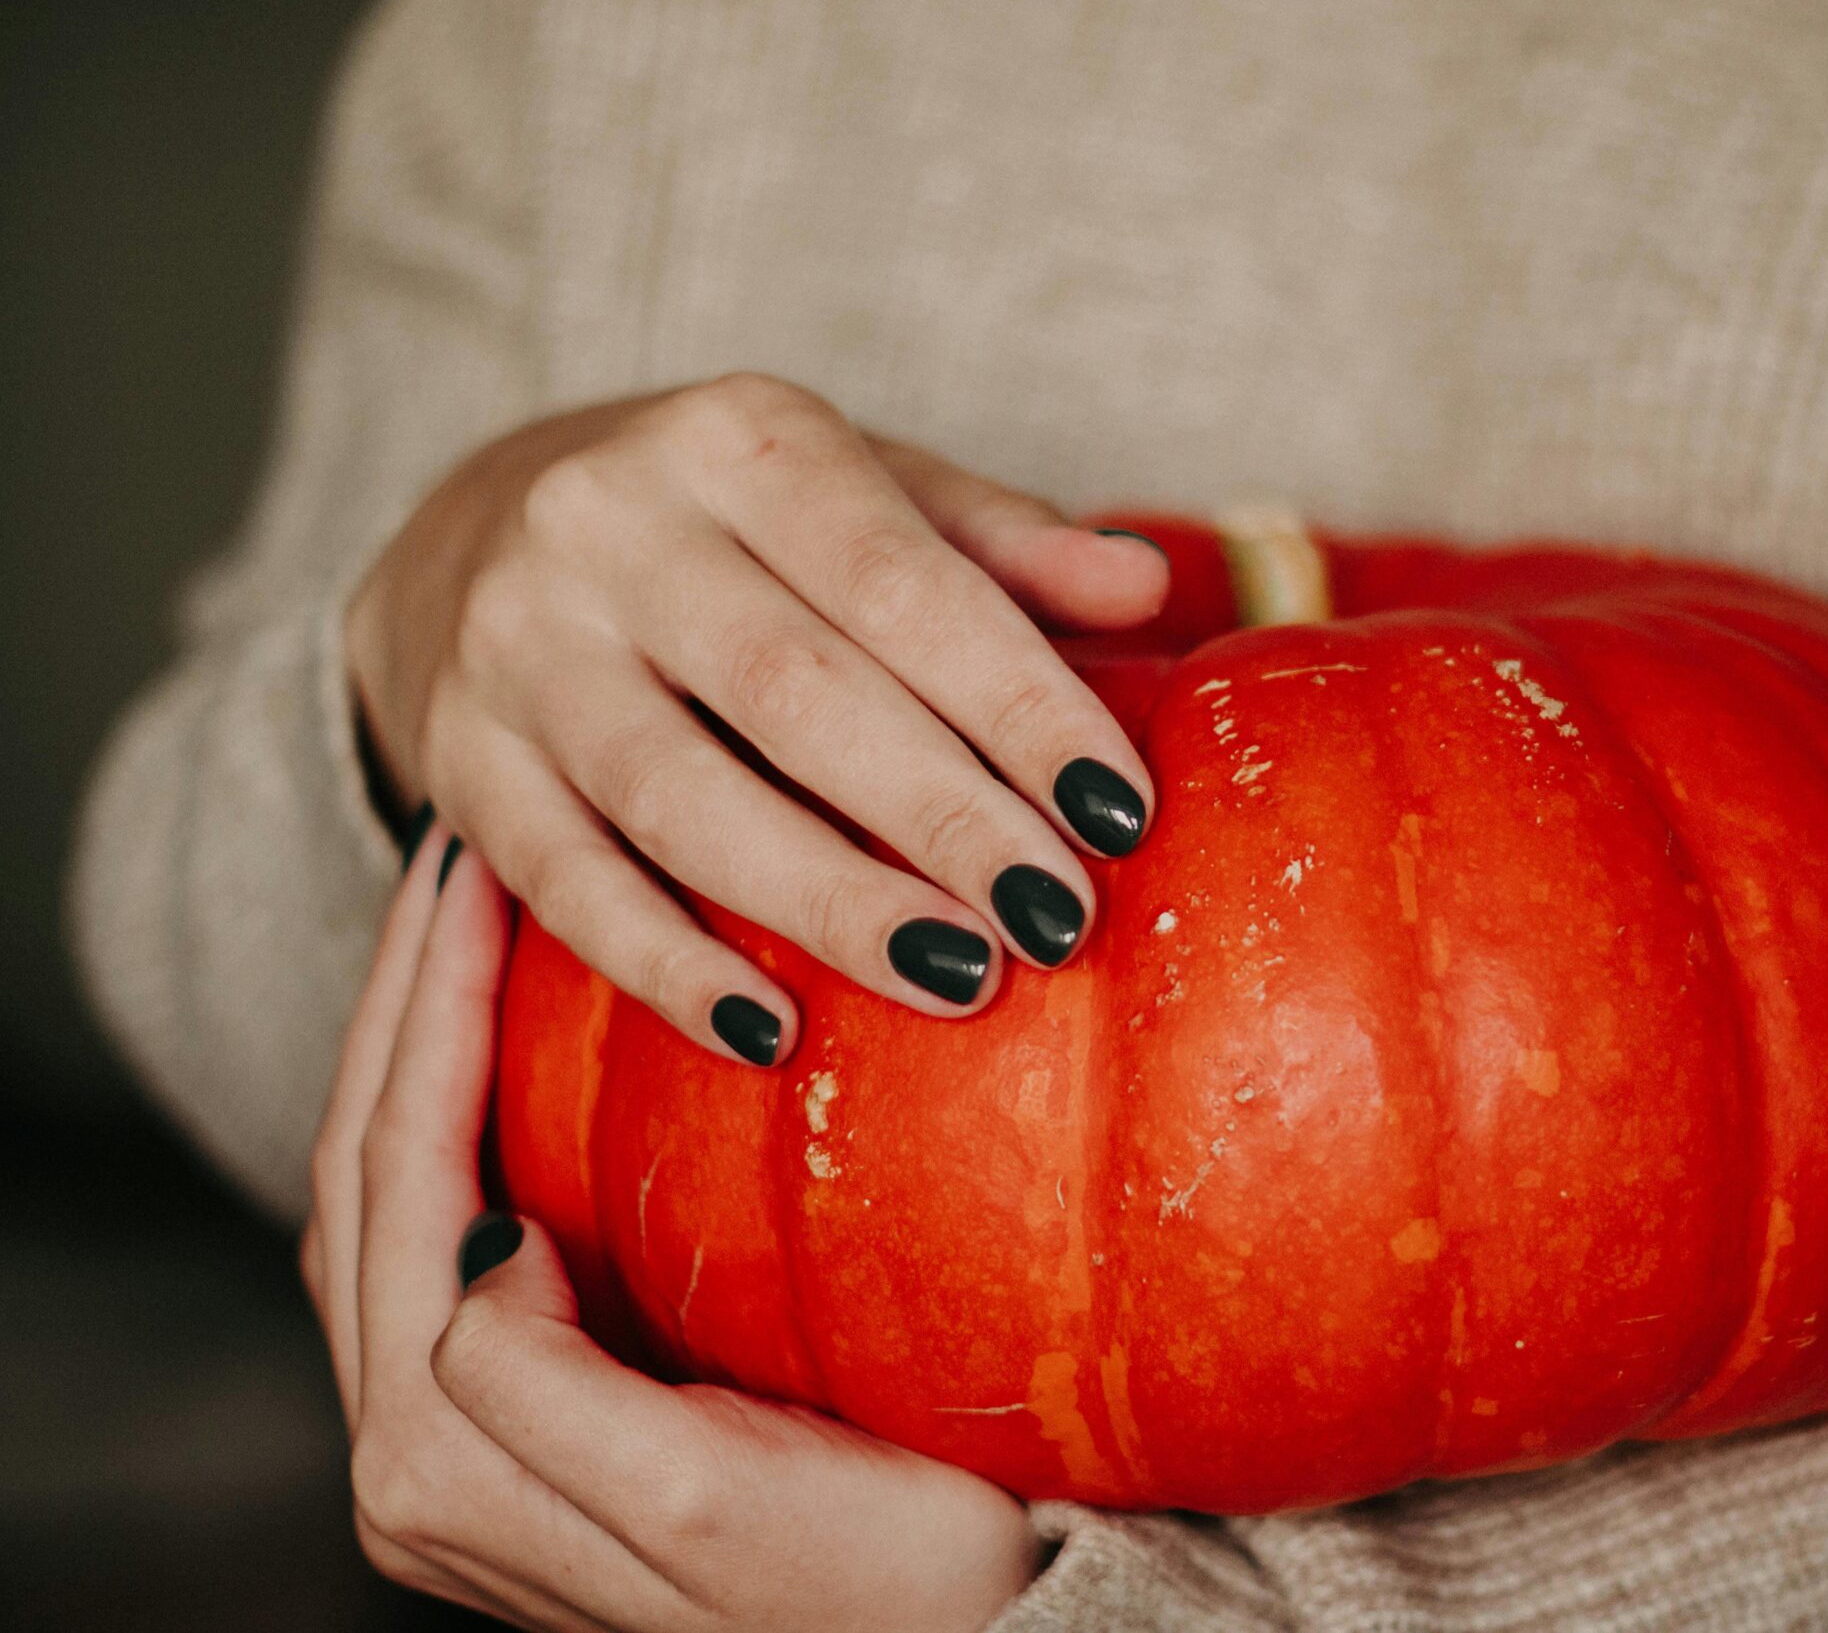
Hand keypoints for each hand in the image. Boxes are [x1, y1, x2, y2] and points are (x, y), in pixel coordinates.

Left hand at [301, 827, 1042, 1630]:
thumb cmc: (870, 1580)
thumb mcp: (697, 1504)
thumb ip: (535, 1395)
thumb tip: (480, 1239)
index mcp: (436, 1466)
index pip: (394, 1188)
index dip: (426, 1018)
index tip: (480, 871)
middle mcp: (424, 1460)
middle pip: (370, 1182)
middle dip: (404, 1009)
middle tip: (464, 855)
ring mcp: (477, 1443)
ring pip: (403, 1204)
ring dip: (426, 1054)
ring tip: (479, 921)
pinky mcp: (541, 1422)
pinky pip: (462, 1237)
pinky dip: (475, 1117)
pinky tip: (532, 1042)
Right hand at [346, 373, 1167, 1063]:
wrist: (479, 531)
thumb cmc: (739, 529)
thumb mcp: (867, 494)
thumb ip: (1000, 543)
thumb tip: (1147, 585)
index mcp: (738, 438)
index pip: (903, 582)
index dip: (1019, 704)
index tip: (1120, 812)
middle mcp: (608, 523)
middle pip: (797, 692)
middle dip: (943, 817)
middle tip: (1057, 919)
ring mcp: (518, 643)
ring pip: (681, 797)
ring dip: (827, 903)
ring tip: (955, 977)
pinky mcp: (461, 757)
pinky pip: (562, 881)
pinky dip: (664, 965)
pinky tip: (768, 1030)